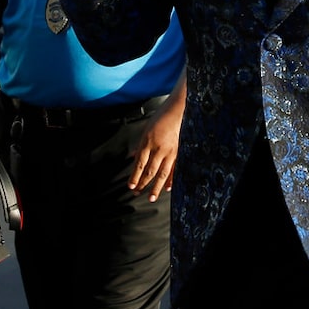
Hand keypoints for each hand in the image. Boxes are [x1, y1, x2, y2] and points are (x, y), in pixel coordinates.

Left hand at [128, 73, 185, 201]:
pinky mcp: (179, 152)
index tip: (130, 186)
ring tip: (151, 197)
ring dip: (156, 187)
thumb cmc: (160, 119)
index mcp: (148, 142)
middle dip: (143, 184)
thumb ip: (140, 147)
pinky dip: (170, 180)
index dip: (135, 177)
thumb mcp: (145, 131)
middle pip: (150, 171)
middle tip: (137, 193)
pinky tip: (167, 188)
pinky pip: (174, 169)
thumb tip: (134, 160)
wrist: (177, 111)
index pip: (139, 164)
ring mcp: (170, 152)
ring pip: (162, 174)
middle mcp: (159, 149)